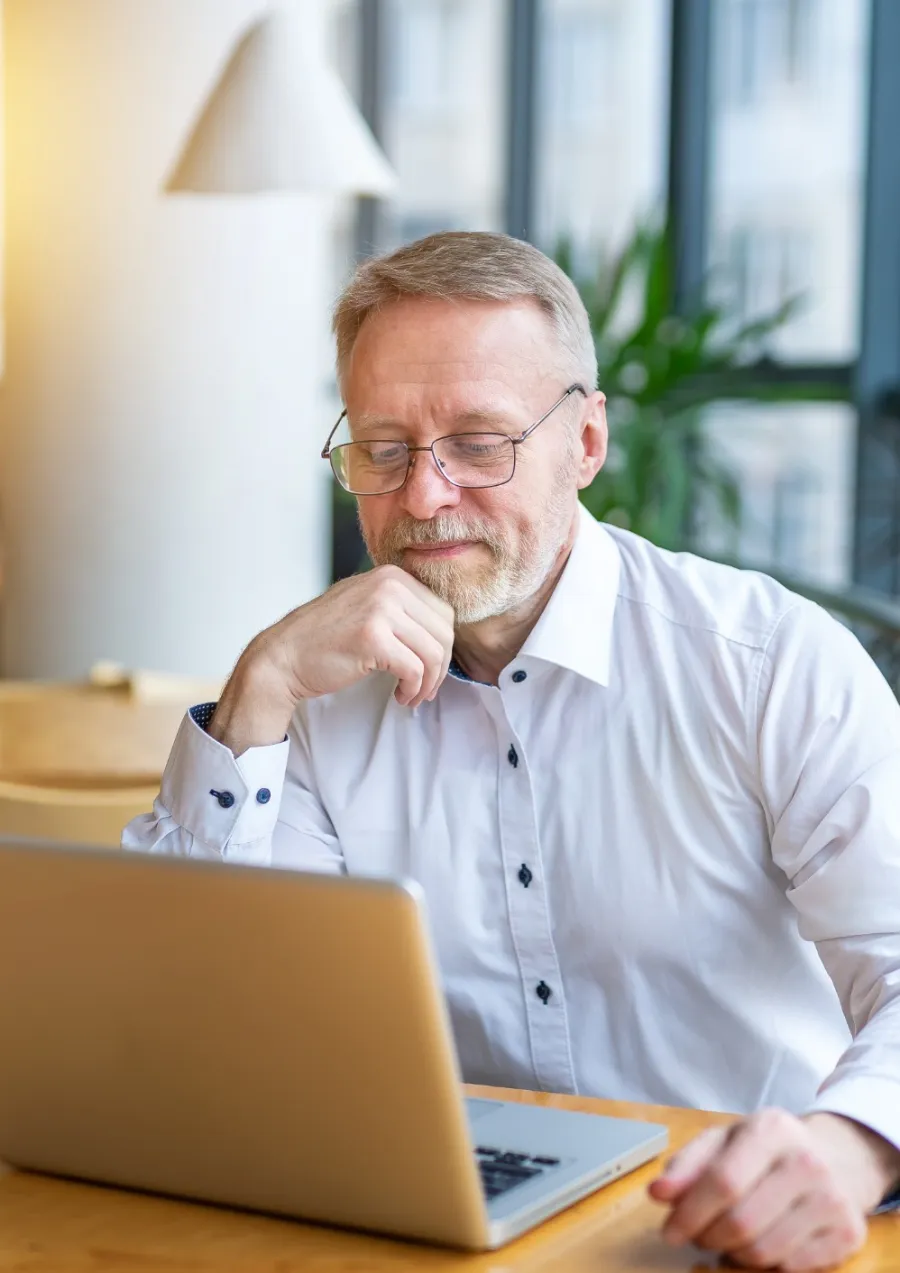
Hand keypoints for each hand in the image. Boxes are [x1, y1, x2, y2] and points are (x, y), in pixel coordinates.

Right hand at [209, 566, 454, 753]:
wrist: (282, 657)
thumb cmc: (324, 639)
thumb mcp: (366, 606)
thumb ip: (401, 609)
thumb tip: (443, 630)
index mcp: (392, 575)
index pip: (443, 612)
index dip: (441, 646)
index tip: (429, 669)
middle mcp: (389, 585)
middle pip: (444, 631)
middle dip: (440, 667)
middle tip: (424, 688)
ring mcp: (381, 609)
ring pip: (434, 652)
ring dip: (429, 682)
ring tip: (412, 695)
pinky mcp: (373, 638)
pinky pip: (415, 669)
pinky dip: (413, 689)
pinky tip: (400, 696)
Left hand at [648, 1108, 898, 1269]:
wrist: (837, 1156)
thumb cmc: (768, 1150)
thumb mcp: (725, 1140)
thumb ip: (687, 1164)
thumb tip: (658, 1194)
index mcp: (771, 1130)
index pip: (723, 1181)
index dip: (690, 1213)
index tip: (670, 1231)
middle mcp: (807, 1161)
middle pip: (742, 1222)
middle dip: (709, 1236)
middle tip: (700, 1234)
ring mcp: (832, 1199)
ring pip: (764, 1251)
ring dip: (734, 1253)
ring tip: (729, 1237)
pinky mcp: (848, 1233)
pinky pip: (792, 1267)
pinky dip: (766, 1264)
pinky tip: (762, 1241)